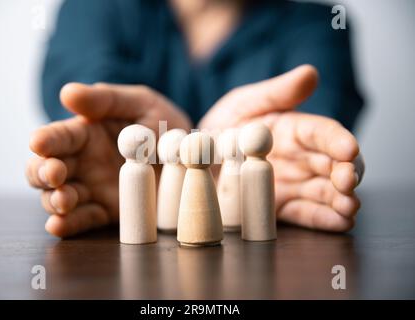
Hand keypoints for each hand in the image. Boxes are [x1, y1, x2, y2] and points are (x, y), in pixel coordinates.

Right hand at [26, 83, 190, 237]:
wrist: (193, 156)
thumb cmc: (162, 124)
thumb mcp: (141, 103)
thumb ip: (106, 99)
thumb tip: (67, 93)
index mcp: (84, 134)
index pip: (57, 137)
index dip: (45, 140)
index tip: (39, 143)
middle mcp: (82, 163)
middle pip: (46, 170)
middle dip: (42, 172)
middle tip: (54, 173)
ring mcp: (92, 190)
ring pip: (59, 197)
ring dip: (53, 200)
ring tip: (63, 199)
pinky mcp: (107, 212)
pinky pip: (84, 220)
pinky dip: (69, 225)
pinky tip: (59, 225)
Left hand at [199, 65, 362, 231]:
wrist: (195, 157)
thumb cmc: (223, 125)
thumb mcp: (244, 103)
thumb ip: (276, 93)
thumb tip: (310, 73)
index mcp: (295, 129)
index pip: (323, 133)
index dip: (338, 140)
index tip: (349, 148)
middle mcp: (300, 158)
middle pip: (332, 165)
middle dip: (345, 173)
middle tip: (348, 181)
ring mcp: (292, 184)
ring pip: (325, 192)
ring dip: (341, 200)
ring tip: (349, 207)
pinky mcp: (280, 207)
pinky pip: (304, 214)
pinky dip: (323, 219)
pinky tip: (340, 223)